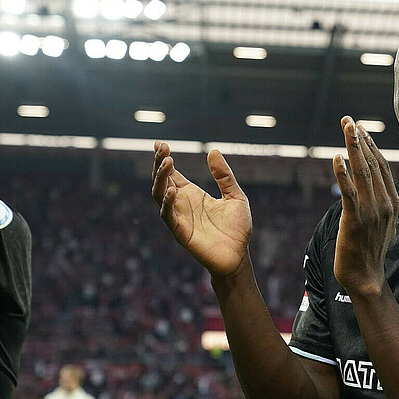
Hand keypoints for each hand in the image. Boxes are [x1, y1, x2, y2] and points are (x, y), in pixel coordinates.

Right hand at [151, 141, 252, 278]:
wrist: (239, 256)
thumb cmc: (237, 229)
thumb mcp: (235, 196)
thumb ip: (224, 176)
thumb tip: (213, 151)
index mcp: (192, 195)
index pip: (172, 174)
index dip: (164, 158)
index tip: (160, 142)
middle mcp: (182, 204)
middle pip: (162, 181)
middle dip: (159, 164)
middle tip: (162, 148)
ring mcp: (179, 218)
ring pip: (159, 195)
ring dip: (161, 178)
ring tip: (167, 162)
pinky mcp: (181, 232)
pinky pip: (168, 216)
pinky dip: (168, 203)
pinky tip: (173, 190)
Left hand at [332, 116, 398, 295]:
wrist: (366, 277)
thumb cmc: (369, 249)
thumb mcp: (382, 222)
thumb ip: (379, 201)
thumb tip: (371, 184)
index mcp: (393, 203)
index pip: (381, 166)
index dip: (370, 145)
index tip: (360, 129)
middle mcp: (385, 204)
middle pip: (372, 164)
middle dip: (360, 140)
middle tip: (349, 121)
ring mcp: (371, 212)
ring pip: (362, 173)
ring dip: (353, 148)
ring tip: (346, 129)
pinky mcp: (355, 221)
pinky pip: (349, 193)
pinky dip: (343, 174)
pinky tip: (337, 158)